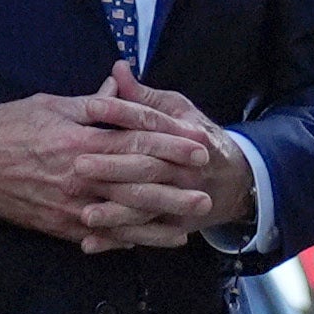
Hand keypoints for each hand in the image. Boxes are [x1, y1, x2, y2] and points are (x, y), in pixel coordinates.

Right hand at [0, 80, 211, 248]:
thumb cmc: (8, 127)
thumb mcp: (51, 104)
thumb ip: (93, 104)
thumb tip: (123, 88)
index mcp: (80, 140)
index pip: (137, 141)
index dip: (172, 144)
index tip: (200, 146)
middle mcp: (80, 175)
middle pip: (138, 181)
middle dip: (177, 183)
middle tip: (208, 186)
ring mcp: (72, 204)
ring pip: (127, 214)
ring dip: (162, 217)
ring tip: (192, 218)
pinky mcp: (62, 225)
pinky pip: (104, 234)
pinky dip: (133, 238)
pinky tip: (157, 239)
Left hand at [91, 66, 255, 253]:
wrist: (236, 181)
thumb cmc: (199, 139)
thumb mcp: (179, 111)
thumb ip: (144, 96)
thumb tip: (118, 69)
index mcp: (187, 134)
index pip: (151, 122)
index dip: (121, 113)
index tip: (90, 107)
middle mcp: (187, 168)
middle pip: (148, 167)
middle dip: (113, 168)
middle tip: (78, 166)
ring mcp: (184, 198)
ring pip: (147, 206)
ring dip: (115, 213)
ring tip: (83, 214)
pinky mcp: (177, 224)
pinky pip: (146, 235)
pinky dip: (119, 240)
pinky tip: (91, 244)